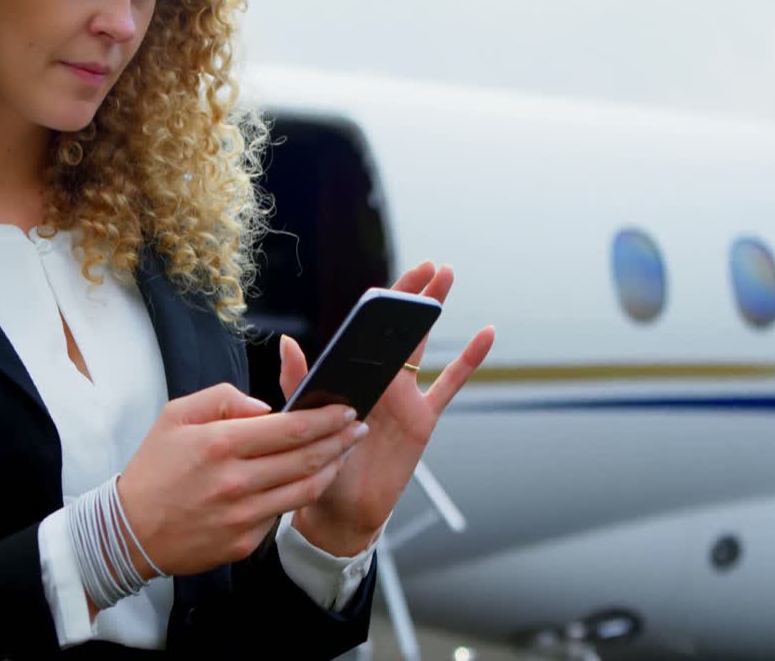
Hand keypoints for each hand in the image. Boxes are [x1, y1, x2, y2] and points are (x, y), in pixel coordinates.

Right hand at [117, 383, 368, 578]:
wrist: (129, 531)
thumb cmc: (154, 469)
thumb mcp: (176, 414)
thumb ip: (224, 399)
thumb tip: (267, 407)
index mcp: (220, 444)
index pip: (291, 428)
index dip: (326, 418)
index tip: (345, 409)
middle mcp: (235, 481)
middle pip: (307, 458)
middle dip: (340, 440)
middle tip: (358, 428)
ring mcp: (242, 516)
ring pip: (305, 490)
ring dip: (331, 469)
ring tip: (343, 452)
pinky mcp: (244, 543)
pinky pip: (281, 515)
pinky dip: (297, 495)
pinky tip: (306, 480)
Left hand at [279, 262, 494, 554]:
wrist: (340, 510)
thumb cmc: (317, 464)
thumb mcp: (302, 421)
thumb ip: (299, 381)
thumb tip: (288, 342)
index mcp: (348, 375)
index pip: (365, 331)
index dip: (379, 306)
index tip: (389, 286)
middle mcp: (376, 379)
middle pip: (398, 327)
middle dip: (412, 294)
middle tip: (429, 264)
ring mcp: (403, 396)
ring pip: (423, 344)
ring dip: (434, 310)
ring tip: (447, 275)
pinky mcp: (423, 418)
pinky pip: (449, 384)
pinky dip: (469, 360)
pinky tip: (485, 333)